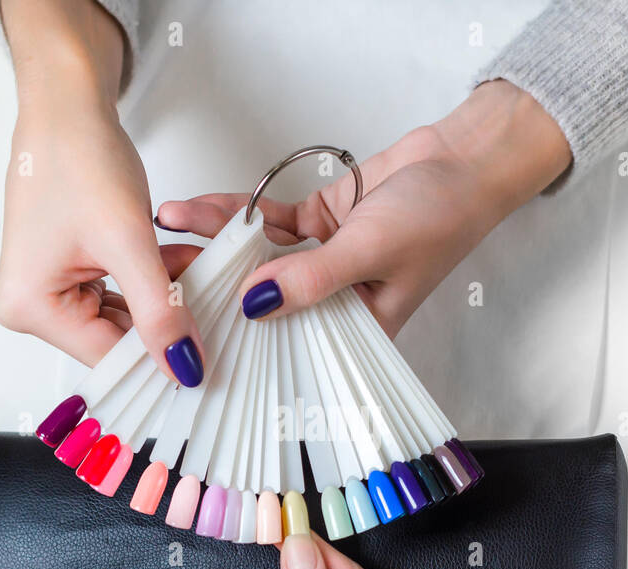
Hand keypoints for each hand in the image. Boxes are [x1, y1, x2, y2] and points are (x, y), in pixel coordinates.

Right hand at [0, 0, 203, 381]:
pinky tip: (179, 262)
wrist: (69, 106)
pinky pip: (121, 295)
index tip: (207, 361)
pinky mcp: (68, 273)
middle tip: (213, 306)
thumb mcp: (130, 243)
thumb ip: (161, 311)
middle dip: (166, 321)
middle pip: (116, 341)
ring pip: (125, 318)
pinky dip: (154, 282)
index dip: (161, 357)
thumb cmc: (77, 156)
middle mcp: (29, 306)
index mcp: (29, 307)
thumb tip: (184, 366)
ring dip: (165, 299)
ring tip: (199, 271)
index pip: (109, 357)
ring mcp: (48, 290)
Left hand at [156, 80, 571, 337]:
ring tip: (170, 236)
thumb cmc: (439, 218)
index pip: (290, 349)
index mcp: (356, 331)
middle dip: (216, 291)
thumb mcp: (371, 252)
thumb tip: (254, 304)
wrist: (462, 160)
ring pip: (258, 259)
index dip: (244, 347)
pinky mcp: (316, 223)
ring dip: (217, 245)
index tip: (195, 336)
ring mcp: (321, 260)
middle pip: (264, 303)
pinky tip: (198, 212)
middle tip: (165, 284)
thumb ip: (311, 280)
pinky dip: (237, 215)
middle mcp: (334, 302)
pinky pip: (268, 223)